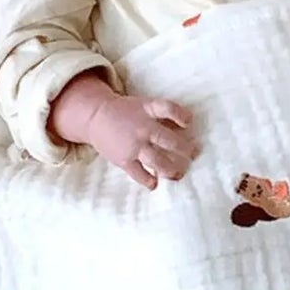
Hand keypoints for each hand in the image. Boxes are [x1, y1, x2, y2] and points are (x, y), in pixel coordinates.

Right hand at [82, 92, 199, 189]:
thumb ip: (163, 114)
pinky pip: (139, 174)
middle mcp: (142, 128)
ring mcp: (133, 145)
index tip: (189, 123)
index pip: (168, 109)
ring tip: (179, 174)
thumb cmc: (126, 112)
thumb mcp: (144, 105)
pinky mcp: (124, 160)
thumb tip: (188, 126)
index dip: (182, 116)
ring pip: (157, 161)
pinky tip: (155, 184)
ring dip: (171, 170)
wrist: (95, 117)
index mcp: (148, 111)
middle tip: (194, 154)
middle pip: (168, 140)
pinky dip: (148, 180)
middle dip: (185, 149)